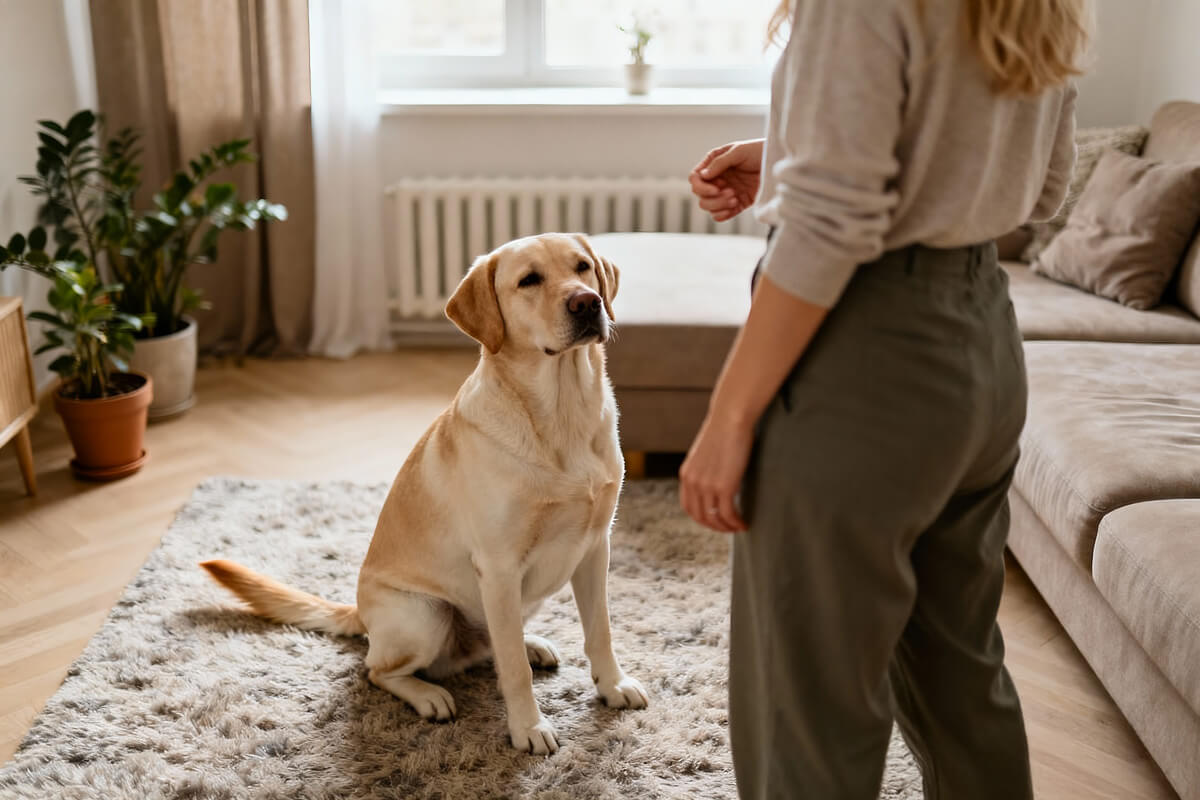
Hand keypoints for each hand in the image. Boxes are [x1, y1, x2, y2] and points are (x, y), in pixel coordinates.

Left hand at [680, 413, 752, 532]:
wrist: (730, 418)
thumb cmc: (724, 430)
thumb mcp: (707, 452)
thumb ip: (706, 469)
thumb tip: (717, 478)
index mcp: (686, 474)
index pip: (688, 506)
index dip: (702, 517)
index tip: (715, 520)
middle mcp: (692, 482)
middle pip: (700, 516)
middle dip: (715, 526)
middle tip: (729, 528)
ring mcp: (706, 486)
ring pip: (714, 518)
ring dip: (727, 527)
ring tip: (739, 527)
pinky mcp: (723, 486)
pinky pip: (728, 513)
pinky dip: (736, 522)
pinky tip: (744, 522)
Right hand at [688, 139, 763, 222]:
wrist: (779, 163)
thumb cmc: (759, 151)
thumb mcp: (738, 151)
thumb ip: (719, 162)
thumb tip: (703, 175)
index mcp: (714, 164)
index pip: (695, 178)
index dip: (701, 186)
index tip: (716, 188)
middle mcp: (718, 179)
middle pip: (700, 196)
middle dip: (713, 198)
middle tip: (731, 192)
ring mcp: (726, 192)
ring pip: (709, 207)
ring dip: (719, 206)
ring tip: (735, 198)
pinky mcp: (737, 204)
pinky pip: (721, 216)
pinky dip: (724, 214)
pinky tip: (735, 205)